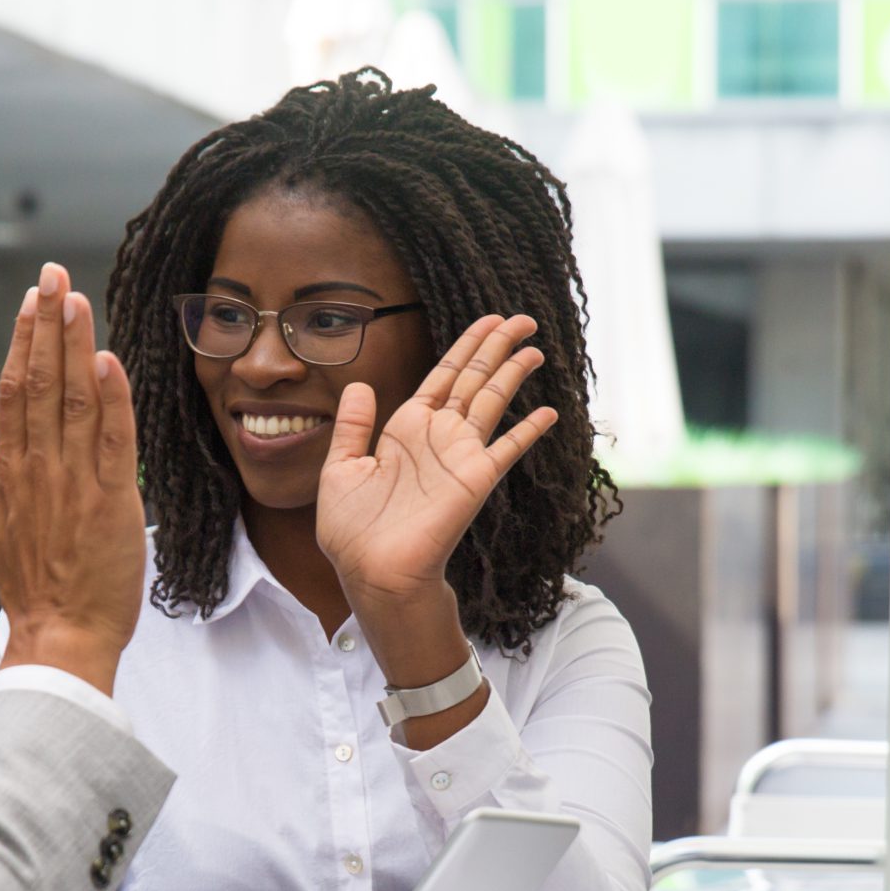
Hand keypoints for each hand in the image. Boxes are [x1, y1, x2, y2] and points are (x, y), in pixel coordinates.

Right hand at [0, 264, 145, 694]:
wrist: (60, 636)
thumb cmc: (34, 590)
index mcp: (10, 471)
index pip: (14, 390)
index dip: (23, 340)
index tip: (32, 301)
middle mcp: (38, 468)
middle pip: (38, 380)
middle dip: (46, 323)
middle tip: (52, 274)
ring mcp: (73, 483)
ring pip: (71, 399)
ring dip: (74, 344)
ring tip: (76, 299)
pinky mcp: (111, 502)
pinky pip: (111, 440)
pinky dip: (110, 398)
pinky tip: (108, 360)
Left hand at [315, 314, 557, 614]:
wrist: (371, 571)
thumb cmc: (353, 531)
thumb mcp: (341, 469)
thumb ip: (352, 427)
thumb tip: (361, 385)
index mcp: (406, 429)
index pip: (443, 376)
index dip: (467, 346)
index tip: (489, 321)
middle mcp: (438, 437)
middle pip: (474, 378)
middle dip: (497, 346)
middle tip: (524, 319)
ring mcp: (459, 456)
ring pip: (492, 400)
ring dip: (513, 372)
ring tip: (535, 346)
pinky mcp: (475, 479)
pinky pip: (507, 447)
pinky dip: (527, 429)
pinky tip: (549, 410)